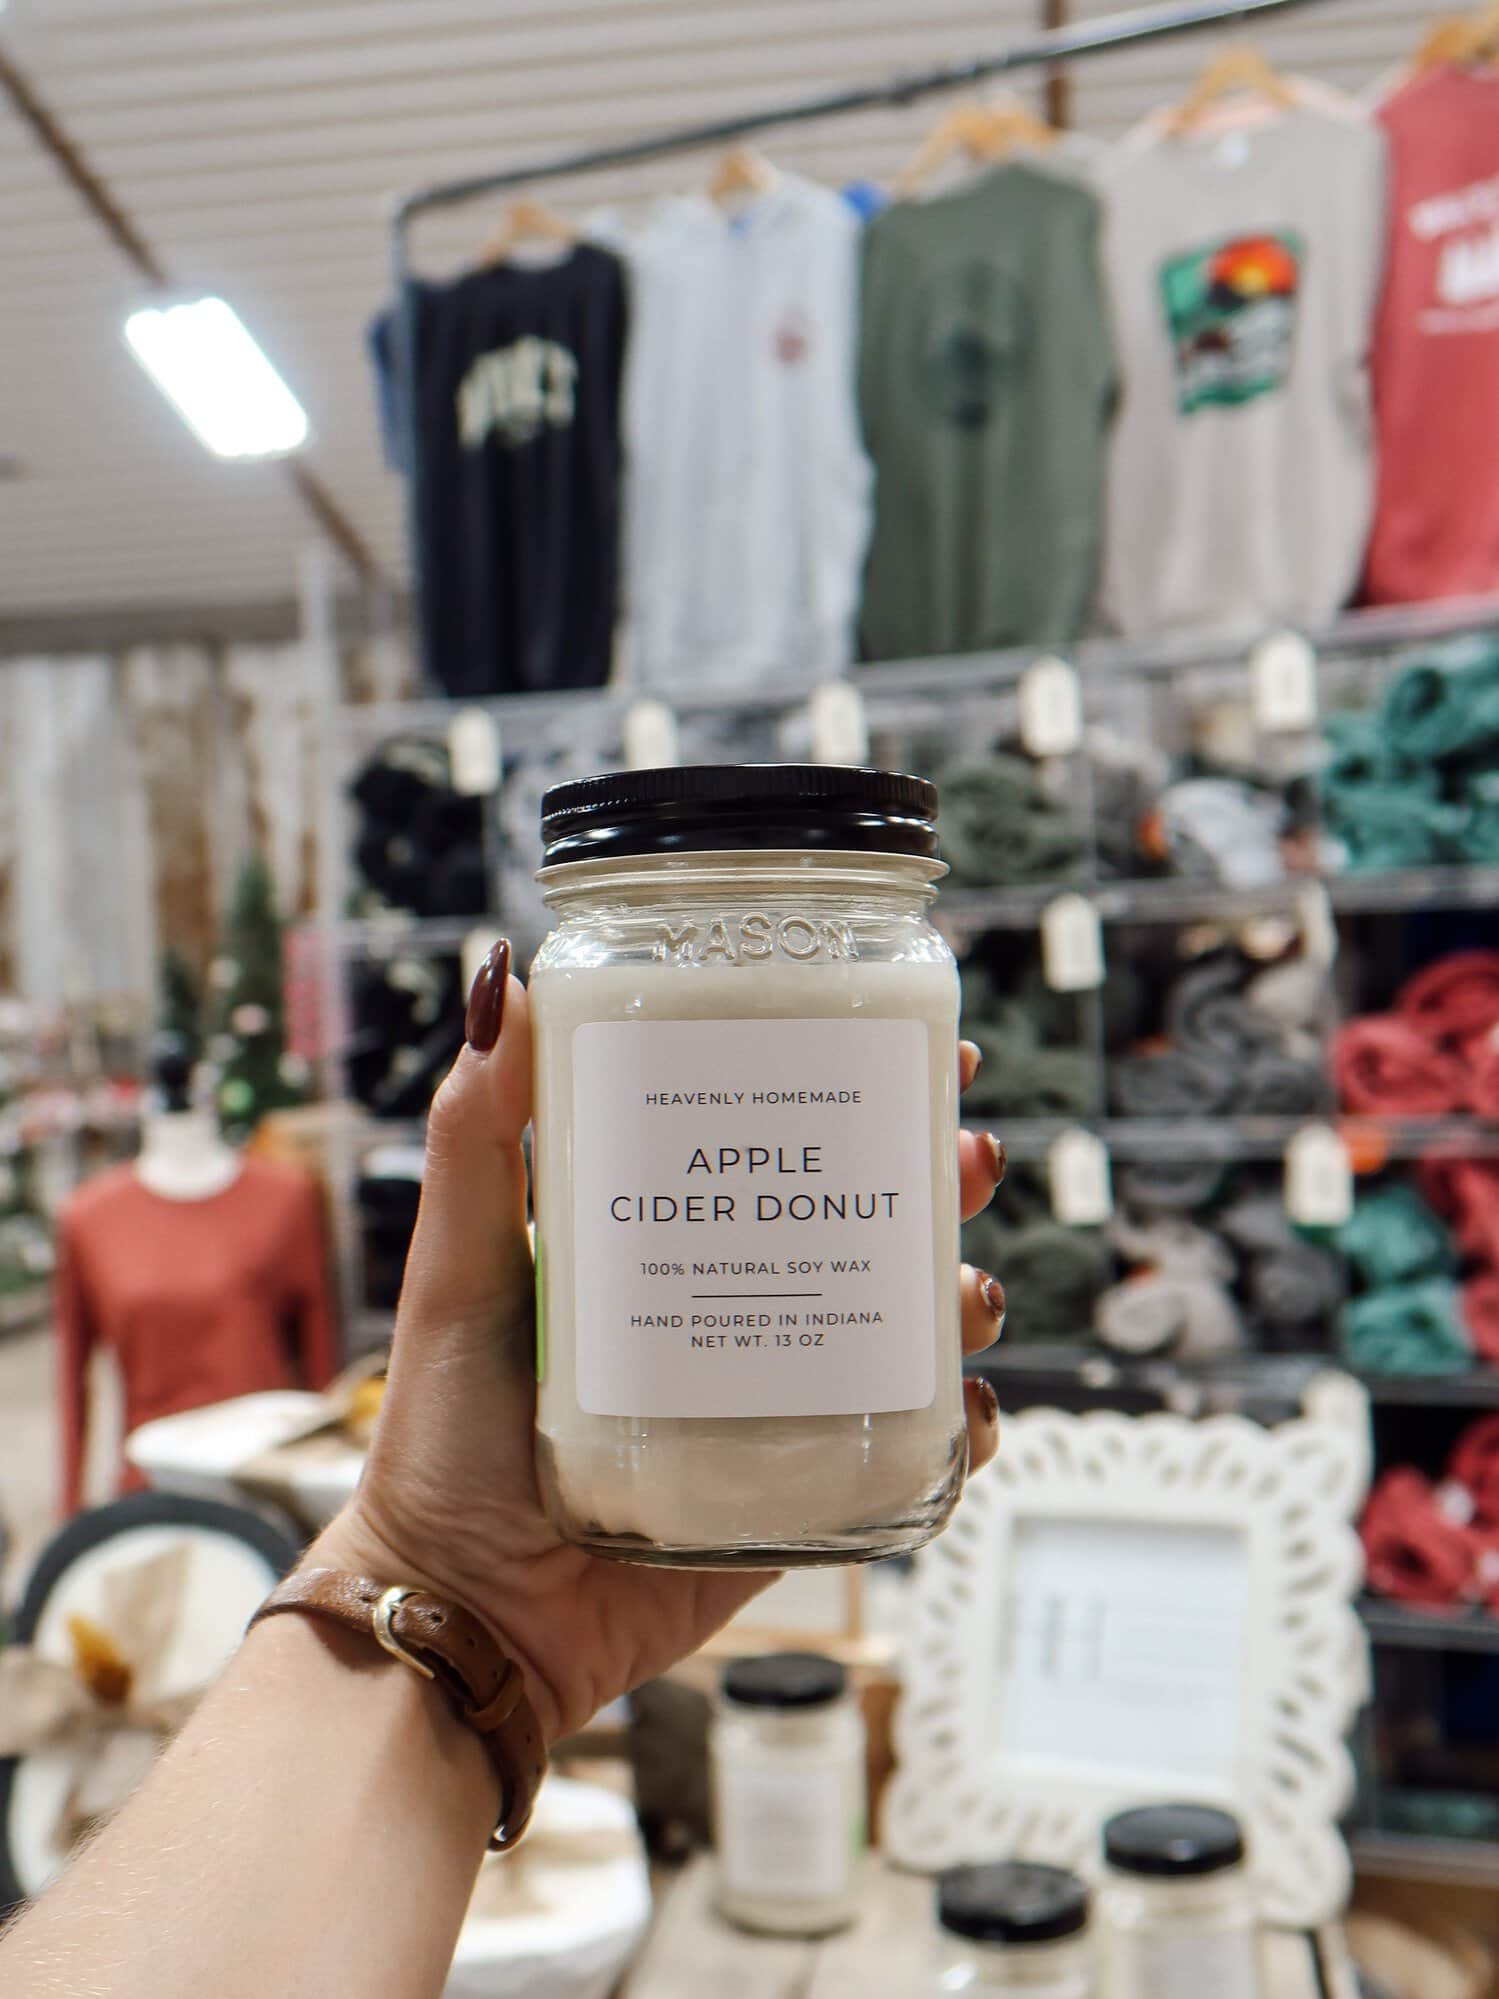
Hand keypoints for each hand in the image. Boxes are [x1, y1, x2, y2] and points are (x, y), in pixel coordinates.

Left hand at [317, 941, 1006, 1741]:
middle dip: (934, 1180)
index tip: (905, 1040)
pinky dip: (957, 1426)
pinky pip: (904, 1451)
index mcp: (665, 1240)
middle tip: (964, 1157)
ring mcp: (770, 1403)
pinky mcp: (795, 1492)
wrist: (464, 1613)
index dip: (850, 1089)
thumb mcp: (460, 1265)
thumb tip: (500, 978)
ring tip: (963, 1291)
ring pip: (898, 1326)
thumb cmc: (441, 1436)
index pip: (776, 1142)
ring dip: (956, 1294)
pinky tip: (971, 1408)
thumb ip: (477, 1136)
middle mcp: (728, 1308)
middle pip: (860, 1220)